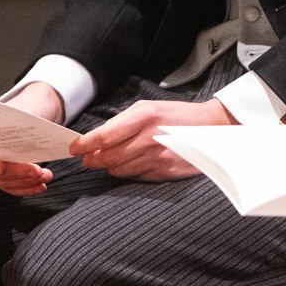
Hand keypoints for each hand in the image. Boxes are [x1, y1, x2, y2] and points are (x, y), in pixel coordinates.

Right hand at [0, 81, 66, 195]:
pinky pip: (14, 188)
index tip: (3, 167)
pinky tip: (41, 186)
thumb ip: (15, 120)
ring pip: (7, 183)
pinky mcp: (4, 178)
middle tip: (38, 171)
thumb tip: (20, 126)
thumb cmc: (20, 110)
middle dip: (19, 174)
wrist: (28, 114)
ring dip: (27, 182)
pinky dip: (29, 188)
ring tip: (46, 175)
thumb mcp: (18, 111)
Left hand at [71, 96, 232, 178]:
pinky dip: (128, 172)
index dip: (84, 145)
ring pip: (119, 170)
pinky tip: (131, 164)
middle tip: (87, 159)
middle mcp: (149, 138)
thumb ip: (123, 122)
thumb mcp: (149, 108)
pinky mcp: (165, 172)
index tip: (74, 148)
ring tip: (109, 160)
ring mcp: (158, 157)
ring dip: (110, 167)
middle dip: (93, 160)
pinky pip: (136, 177)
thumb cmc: (176, 116)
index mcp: (143, 116)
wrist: (211, 128)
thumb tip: (97, 137)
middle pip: (108, 157)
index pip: (104, 136)